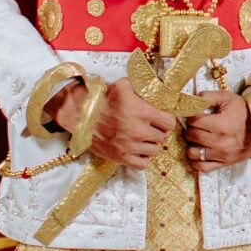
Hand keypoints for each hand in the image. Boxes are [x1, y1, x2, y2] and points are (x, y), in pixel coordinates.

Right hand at [55, 77, 173, 168]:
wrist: (81, 115)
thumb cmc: (102, 100)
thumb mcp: (122, 86)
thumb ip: (141, 86)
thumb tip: (154, 87)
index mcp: (142, 112)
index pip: (169, 123)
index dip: (166, 121)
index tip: (161, 120)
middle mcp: (138, 131)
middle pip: (162, 137)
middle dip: (157, 132)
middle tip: (150, 128)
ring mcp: (130, 146)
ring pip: (154, 151)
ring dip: (150, 145)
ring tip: (143, 139)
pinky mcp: (120, 158)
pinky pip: (142, 164)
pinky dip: (142, 158)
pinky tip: (137, 151)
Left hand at [182, 90, 250, 173]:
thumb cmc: (244, 112)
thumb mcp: (228, 98)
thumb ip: (208, 97)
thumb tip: (192, 101)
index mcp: (220, 124)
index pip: (193, 120)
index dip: (192, 115)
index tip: (198, 114)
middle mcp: (220, 142)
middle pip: (191, 135)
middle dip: (192, 128)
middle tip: (199, 125)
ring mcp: (221, 155)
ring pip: (192, 152)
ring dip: (192, 144)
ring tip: (199, 138)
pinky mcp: (224, 163)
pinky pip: (202, 167)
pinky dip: (197, 160)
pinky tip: (200, 151)